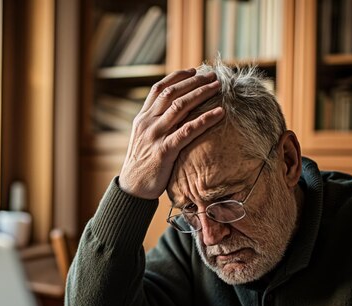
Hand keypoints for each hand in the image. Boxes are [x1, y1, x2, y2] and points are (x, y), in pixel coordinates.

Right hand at [119, 68, 223, 199]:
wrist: (132, 188)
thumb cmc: (143, 164)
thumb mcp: (144, 139)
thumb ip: (155, 124)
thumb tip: (172, 112)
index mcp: (142, 118)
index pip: (159, 89)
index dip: (177, 77)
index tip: (194, 70)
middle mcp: (147, 123)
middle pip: (172, 94)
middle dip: (194, 82)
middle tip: (212, 76)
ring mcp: (155, 136)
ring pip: (180, 107)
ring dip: (201, 94)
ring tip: (218, 87)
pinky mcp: (164, 151)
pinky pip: (187, 131)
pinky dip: (205, 120)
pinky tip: (219, 113)